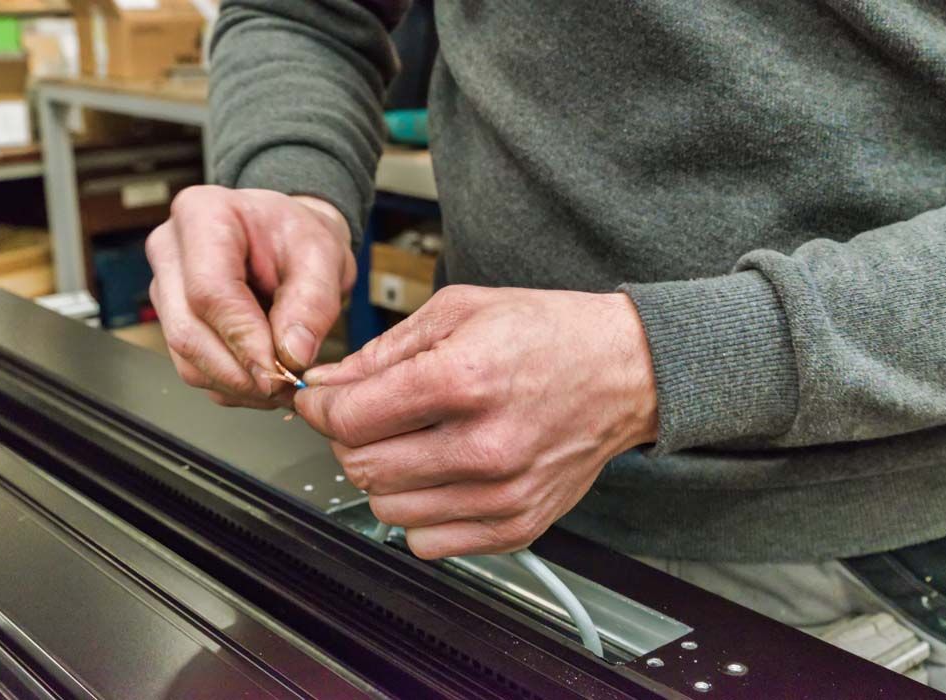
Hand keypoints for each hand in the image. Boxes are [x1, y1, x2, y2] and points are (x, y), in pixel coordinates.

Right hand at [145, 186, 354, 407]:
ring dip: (238, 384)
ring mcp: (165, 288)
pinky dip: (232, 385)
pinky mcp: (172, 320)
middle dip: (240, 371)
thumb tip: (293, 355)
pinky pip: (193, 368)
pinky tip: (265, 379)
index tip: (279, 370)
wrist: (288, 237)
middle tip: (287, 385)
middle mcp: (170, 251)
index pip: (209, 291)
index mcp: (202, 214)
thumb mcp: (324, 256)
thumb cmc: (299, 236)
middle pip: (188, 331)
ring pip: (187, 359)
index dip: (244, 338)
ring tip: (284, 383)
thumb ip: (313, 303)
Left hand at [296, 285, 657, 558]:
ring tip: (410, 443)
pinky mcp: (518, 525)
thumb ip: (384, 351)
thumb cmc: (549, 334)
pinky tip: (439, 476)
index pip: (350, 417)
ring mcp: (502, 494)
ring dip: (383, 477)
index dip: (320, 407)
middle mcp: (484, 445)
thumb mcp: (460, 310)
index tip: (320, 401)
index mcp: (465, 379)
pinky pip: (428, 543)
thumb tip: (328, 383)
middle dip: (348, 438)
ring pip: (387, 509)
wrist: (624, 371)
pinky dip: (419, 513)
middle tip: (366, 417)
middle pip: (363, 466)